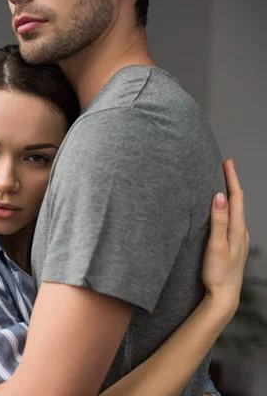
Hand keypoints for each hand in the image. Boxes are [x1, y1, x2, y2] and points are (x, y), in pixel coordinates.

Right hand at [202, 159, 249, 316]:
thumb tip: (220, 196)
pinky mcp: (233, 248)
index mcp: (237, 229)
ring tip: (221, 186)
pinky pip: (232, 222)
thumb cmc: (218, 273)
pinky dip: (227, 211)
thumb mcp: (216, 245)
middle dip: (231, 183)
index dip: (232, 178)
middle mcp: (241, 233)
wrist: (224, 297)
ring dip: (229, 197)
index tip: (227, 162)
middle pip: (238, 202)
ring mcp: (239, 241)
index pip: (236, 198)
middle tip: (224, 168)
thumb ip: (218, 220)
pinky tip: (221, 214)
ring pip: (235, 213)